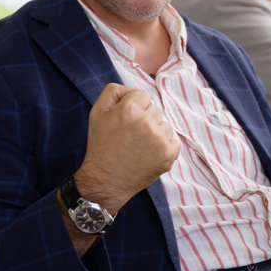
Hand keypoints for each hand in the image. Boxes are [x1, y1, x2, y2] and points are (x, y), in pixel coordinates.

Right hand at [75, 84, 179, 214]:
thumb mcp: (97, 112)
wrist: (104, 181)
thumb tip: (132, 90)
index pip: (143, 95)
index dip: (134, 106)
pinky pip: (173, 141)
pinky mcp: (169, 154)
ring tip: (138, 146)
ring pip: (165, 125)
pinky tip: (149, 153)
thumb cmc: (100, 146)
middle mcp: (147, 122)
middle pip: (154, 110)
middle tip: (130, 136)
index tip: (126, 120)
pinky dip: (164, 146)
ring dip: (155, 132)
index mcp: (129, 110)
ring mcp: (160, 139)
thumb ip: (114, 91)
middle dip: (144, 119)